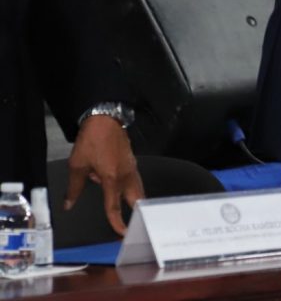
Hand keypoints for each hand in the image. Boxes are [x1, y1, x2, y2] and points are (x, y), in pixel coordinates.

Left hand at [65, 116, 144, 235]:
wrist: (105, 120)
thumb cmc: (91, 141)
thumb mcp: (77, 165)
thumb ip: (74, 188)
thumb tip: (68, 204)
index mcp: (111, 179)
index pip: (114, 206)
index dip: (117, 222)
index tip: (121, 234)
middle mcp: (126, 175)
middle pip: (138, 199)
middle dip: (139, 213)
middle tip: (137, 224)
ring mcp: (132, 168)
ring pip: (139, 190)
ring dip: (135, 201)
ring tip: (132, 212)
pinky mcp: (132, 162)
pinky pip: (135, 180)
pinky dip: (132, 189)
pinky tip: (123, 189)